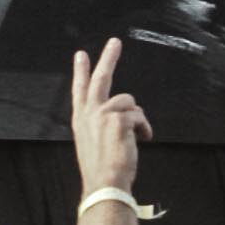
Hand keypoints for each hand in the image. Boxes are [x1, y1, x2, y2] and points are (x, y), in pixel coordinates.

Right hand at [71, 38, 152, 192]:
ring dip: (137, 118)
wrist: (105, 182)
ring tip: (137, 136)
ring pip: (129, 102)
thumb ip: (101, 125)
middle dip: (108, 57)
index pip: (79, 88)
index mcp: (81, 118)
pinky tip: (142, 139)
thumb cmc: (101, 168)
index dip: (80, 70)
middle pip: (100, 78)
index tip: (81, 54)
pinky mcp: (118, 119)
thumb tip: (122, 117)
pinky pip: (139, 116)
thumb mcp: (93, 142)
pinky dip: (144, 128)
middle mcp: (89, 112)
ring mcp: (102, 114)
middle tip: (115, 42)